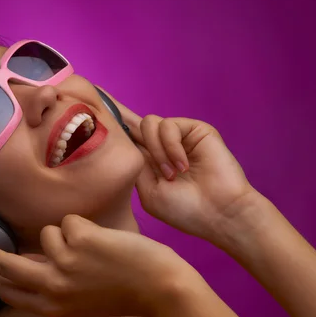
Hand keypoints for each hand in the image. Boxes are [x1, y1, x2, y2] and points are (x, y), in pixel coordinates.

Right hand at [0, 214, 195, 316]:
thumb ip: (53, 282)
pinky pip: (71, 220)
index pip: (9, 290)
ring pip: (50, 232)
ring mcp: (65, 262)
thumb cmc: (123, 289)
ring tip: (98, 249)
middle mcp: (52, 287)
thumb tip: (28, 257)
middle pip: (5, 265)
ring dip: (71, 234)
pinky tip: (106, 241)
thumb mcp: (80, 298)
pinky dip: (87, 226)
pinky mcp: (79, 240)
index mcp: (52, 305)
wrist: (160, 286)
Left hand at [96, 86, 259, 243]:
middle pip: (134, 122)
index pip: (128, 138)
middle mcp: (161, 146)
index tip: (94, 103)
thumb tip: (120, 140)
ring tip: (171, 174)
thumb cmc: (185, 211)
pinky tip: (182, 166)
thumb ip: (134, 166)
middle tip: (126, 137)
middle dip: (123, 121)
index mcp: (149, 162)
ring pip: (148, 123)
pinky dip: (170, 147)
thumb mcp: (148, 192)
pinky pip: (168, 126)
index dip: (113, 122)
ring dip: (156, 150)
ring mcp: (178, 137)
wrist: (220, 213)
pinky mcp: (194, 129)